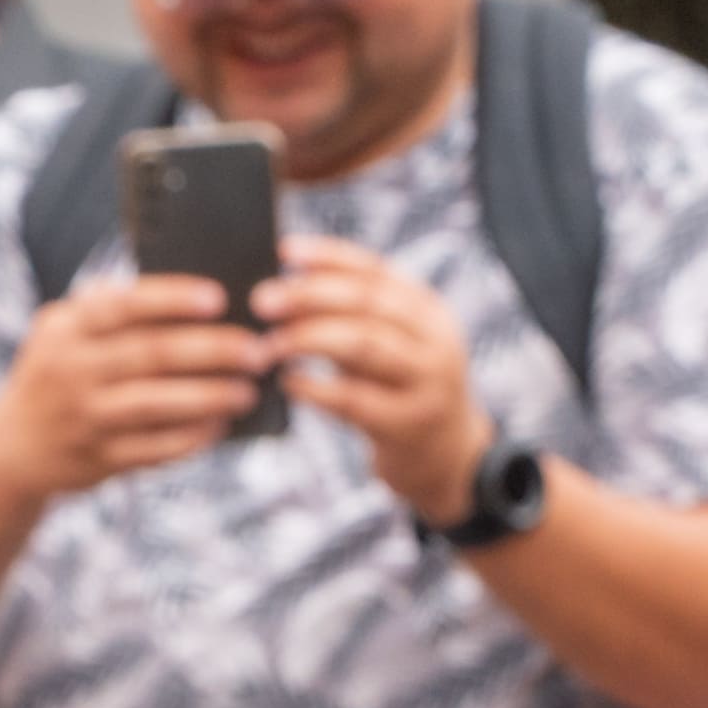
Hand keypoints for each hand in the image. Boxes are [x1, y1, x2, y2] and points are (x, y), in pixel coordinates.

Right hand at [0, 265, 274, 495]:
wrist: (10, 448)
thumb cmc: (56, 372)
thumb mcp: (62, 330)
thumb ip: (110, 310)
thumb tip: (196, 300)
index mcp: (65, 329)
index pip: (122, 306)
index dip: (172, 300)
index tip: (219, 299)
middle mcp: (70, 372)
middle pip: (150, 355)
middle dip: (211, 351)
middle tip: (257, 350)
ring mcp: (82, 419)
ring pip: (156, 405)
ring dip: (209, 397)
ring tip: (248, 391)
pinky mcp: (96, 460)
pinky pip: (153, 449)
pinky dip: (191, 437)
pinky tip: (219, 426)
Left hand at [260, 233, 492, 522]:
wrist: (446, 456)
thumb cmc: (397, 390)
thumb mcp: (388, 345)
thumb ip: (350, 319)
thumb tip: (281, 290)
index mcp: (426, 307)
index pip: (375, 268)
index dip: (329, 256)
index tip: (284, 250)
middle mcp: (434, 337)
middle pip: (367, 302)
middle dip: (309, 295)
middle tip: (262, 301)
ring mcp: (427, 380)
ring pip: (363, 344)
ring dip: (308, 339)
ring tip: (268, 344)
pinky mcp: (409, 423)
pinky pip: (354, 400)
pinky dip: (315, 389)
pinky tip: (288, 383)